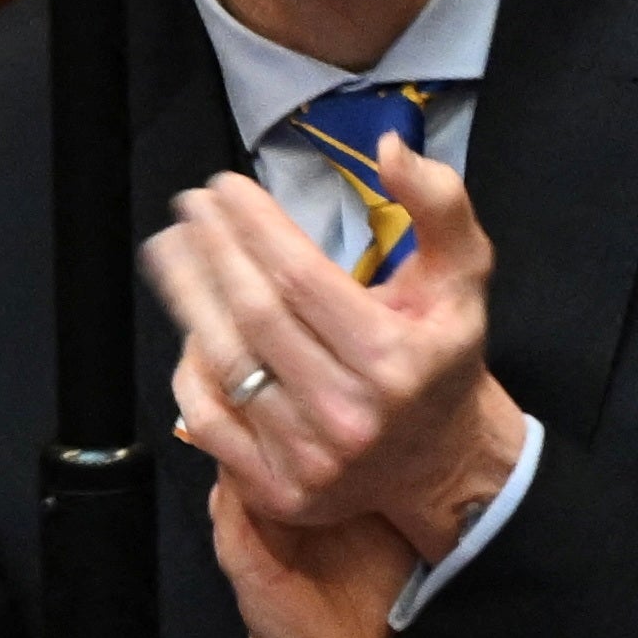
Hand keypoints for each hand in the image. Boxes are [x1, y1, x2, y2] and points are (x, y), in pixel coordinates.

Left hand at [148, 142, 529, 566]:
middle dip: (212, 251)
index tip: (225, 187)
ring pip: (227, 365)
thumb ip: (440, 205)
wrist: (441, 461)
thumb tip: (390, 149)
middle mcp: (348, 412)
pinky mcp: (275, 489)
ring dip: (189, 298)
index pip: (301, 278)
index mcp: (394, 358)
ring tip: (173, 250)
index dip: (255, 226)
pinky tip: (190, 329)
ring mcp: (306, 457)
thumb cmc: (441, 356)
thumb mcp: (463, 275)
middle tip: (189, 208)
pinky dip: (190, 372)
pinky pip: (209, 421)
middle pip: (254, 316)